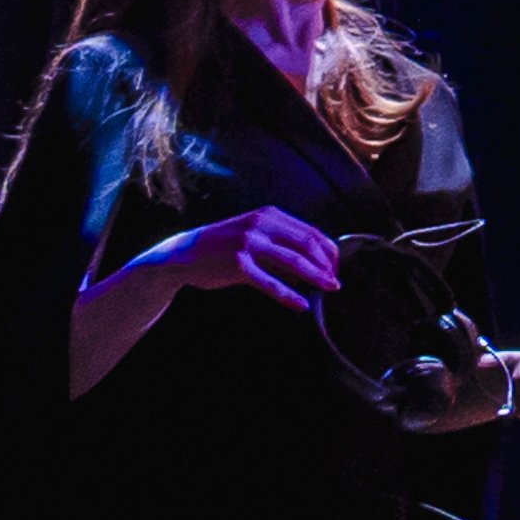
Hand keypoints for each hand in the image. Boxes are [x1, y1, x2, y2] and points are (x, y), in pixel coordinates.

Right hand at [138, 208, 345, 316]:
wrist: (183, 254)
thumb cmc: (223, 247)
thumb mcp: (254, 235)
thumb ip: (281, 243)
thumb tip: (315, 263)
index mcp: (270, 215)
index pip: (311, 232)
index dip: (328, 251)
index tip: (336, 267)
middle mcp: (262, 224)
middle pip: (307, 244)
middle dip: (326, 264)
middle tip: (336, 281)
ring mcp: (249, 243)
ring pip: (294, 261)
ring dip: (316, 276)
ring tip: (330, 289)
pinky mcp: (237, 264)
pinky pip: (270, 282)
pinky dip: (289, 294)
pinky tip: (301, 304)